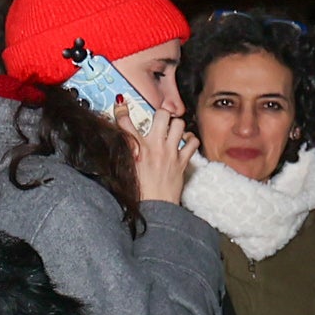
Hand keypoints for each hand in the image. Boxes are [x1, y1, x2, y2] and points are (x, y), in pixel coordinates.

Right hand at [125, 93, 198, 207]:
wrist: (154, 209)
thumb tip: (123, 145)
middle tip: (158, 118)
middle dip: (160, 114)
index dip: (121, 111)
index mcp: (135, 150)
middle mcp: (154, 147)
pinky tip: (185, 141)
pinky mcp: (182, 161)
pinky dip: (190, 139)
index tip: (121, 105)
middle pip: (161, 116)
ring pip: (179, 124)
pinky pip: (193, 142)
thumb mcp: (123, 171)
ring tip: (171, 130)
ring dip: (175, 125)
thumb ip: (123, 154)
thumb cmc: (137, 194)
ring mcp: (171, 153)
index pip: (125, 123)